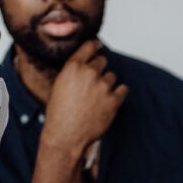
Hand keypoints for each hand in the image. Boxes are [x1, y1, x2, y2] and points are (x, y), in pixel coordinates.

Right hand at [41, 40, 128, 154]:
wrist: (65, 136)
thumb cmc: (59, 114)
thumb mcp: (60, 85)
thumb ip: (73, 72)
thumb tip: (86, 65)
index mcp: (73, 67)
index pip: (90, 46)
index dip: (96, 46)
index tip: (99, 47)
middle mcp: (89, 73)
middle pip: (102, 61)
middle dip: (99, 70)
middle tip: (93, 84)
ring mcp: (103, 87)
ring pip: (112, 77)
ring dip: (107, 85)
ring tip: (96, 98)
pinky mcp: (114, 101)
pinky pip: (123, 90)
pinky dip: (118, 94)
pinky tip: (109, 101)